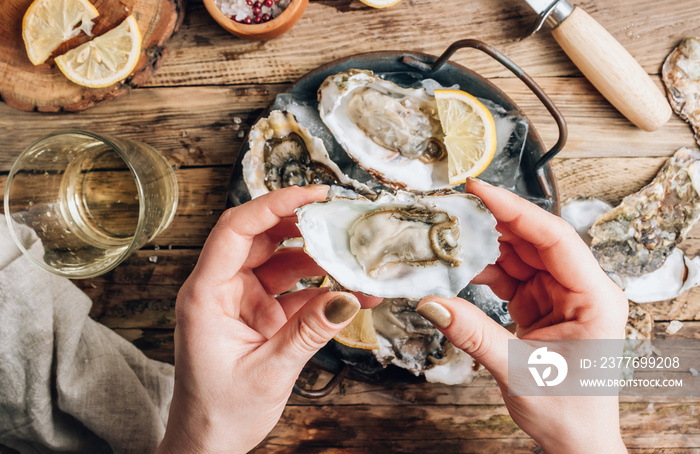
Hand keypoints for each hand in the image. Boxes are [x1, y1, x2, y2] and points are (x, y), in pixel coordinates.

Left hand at [156, 185, 380, 453]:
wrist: (209, 444)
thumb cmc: (220, 411)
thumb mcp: (270, 371)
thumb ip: (311, 331)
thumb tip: (348, 296)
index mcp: (206, 296)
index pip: (235, 230)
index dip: (274, 205)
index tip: (312, 194)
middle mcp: (221, 290)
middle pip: (262, 239)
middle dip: (303, 227)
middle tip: (342, 221)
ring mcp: (241, 301)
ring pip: (282, 262)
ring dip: (318, 261)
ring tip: (355, 260)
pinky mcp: (259, 315)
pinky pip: (293, 292)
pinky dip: (321, 292)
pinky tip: (351, 294)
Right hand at [416, 179, 628, 453]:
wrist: (576, 441)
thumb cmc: (570, 411)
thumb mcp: (519, 371)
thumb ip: (473, 333)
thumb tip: (432, 302)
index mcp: (595, 297)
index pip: (554, 238)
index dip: (515, 210)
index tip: (480, 190)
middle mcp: (581, 289)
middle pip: (535, 241)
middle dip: (494, 224)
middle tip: (455, 209)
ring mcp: (561, 296)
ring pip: (520, 256)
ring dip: (486, 249)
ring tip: (451, 242)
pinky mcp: (543, 305)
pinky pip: (512, 277)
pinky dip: (485, 274)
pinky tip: (462, 272)